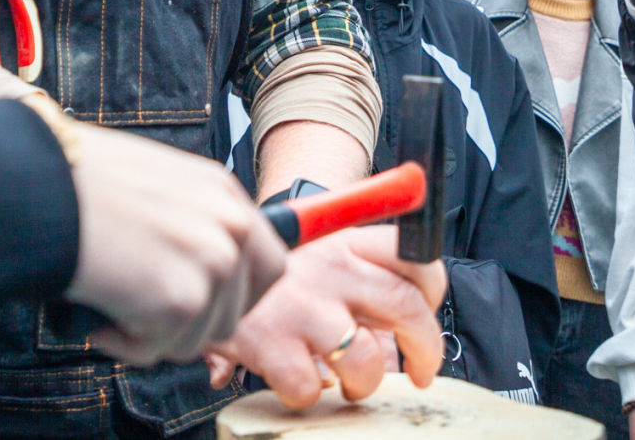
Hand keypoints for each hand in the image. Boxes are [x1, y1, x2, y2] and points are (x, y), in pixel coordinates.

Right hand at [63, 123, 285, 364]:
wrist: (37, 186)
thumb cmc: (78, 184)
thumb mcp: (154, 184)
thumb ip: (190, 220)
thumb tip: (206, 268)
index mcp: (223, 192)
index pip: (270, 262)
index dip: (238, 294)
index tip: (202, 304)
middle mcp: (231, 225)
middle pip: (238, 313)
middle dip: (191, 323)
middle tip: (142, 305)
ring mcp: (213, 262)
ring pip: (198, 339)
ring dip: (152, 333)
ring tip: (112, 294)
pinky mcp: (184, 301)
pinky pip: (159, 351)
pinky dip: (123, 342)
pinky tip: (99, 308)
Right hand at [202, 226, 444, 409]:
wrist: (201, 255)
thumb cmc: (266, 263)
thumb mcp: (308, 243)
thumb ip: (356, 267)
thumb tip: (400, 306)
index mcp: (342, 240)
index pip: (413, 256)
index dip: (432, 291)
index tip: (427, 313)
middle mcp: (329, 268)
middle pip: (407, 308)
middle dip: (425, 349)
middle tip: (420, 372)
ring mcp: (302, 307)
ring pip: (366, 359)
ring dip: (364, 382)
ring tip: (348, 383)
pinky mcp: (270, 342)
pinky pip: (311, 387)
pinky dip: (306, 394)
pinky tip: (294, 381)